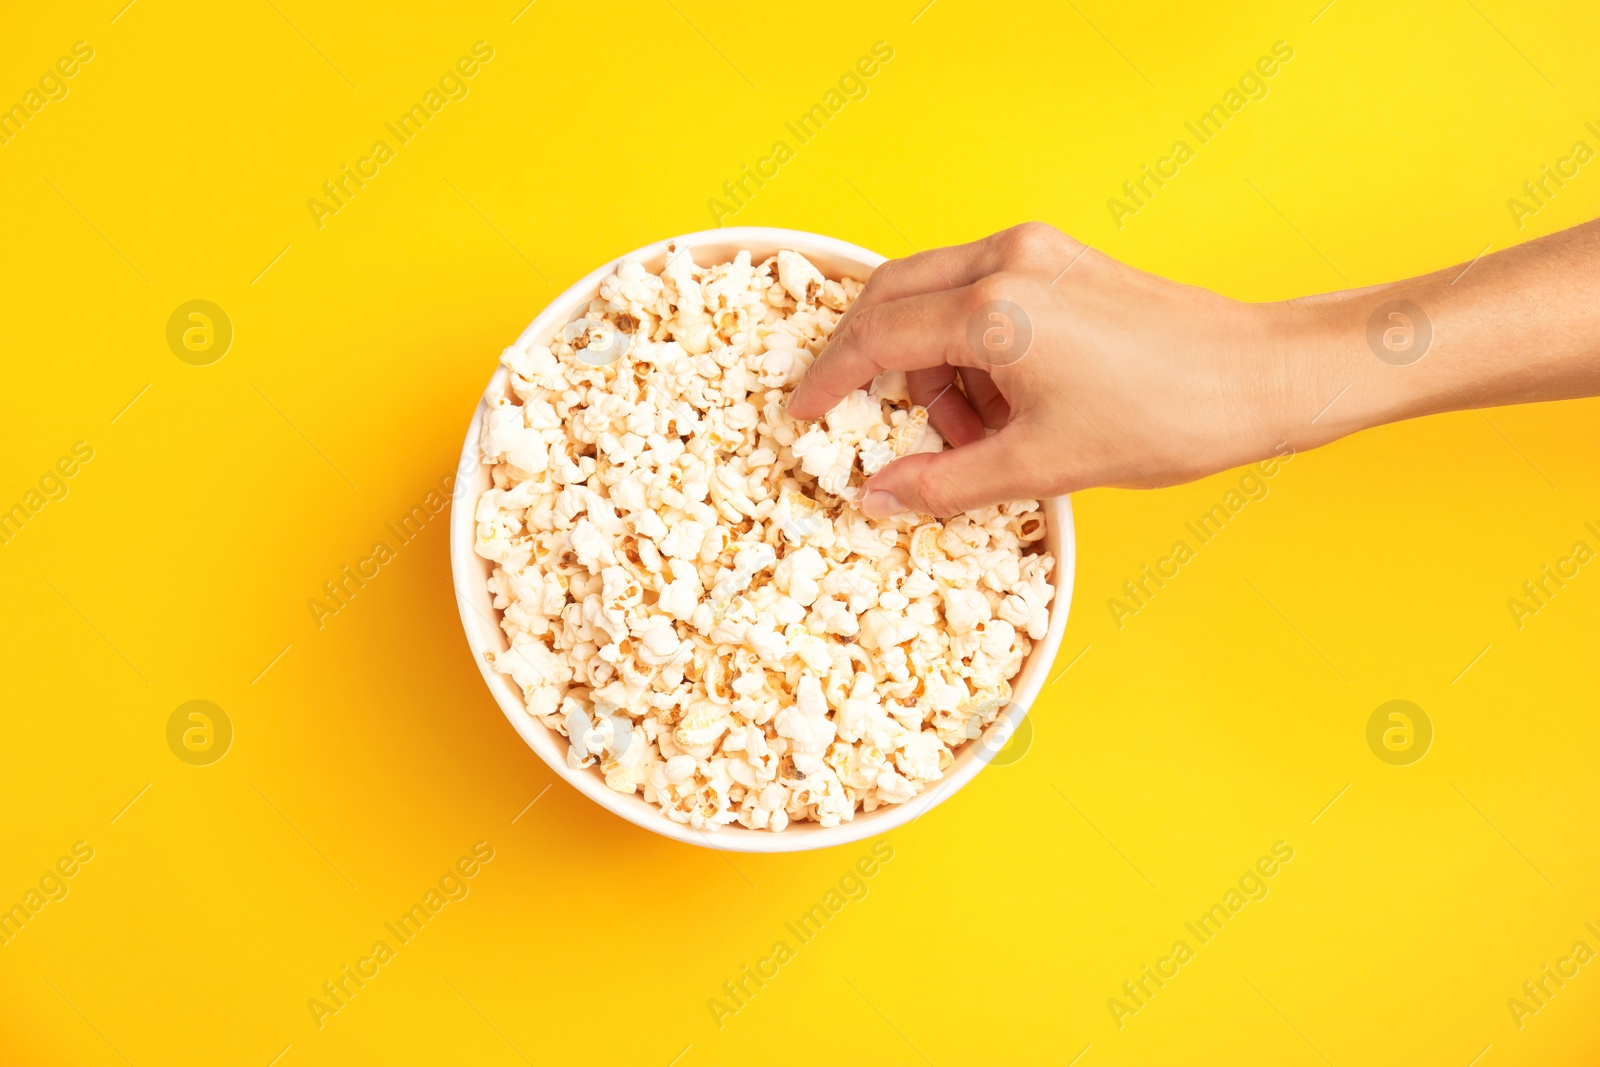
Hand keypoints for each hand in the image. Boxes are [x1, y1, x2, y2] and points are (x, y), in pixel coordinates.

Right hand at [787, 222, 1295, 516]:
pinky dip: (969, 346)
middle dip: (873, 363)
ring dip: (930, 363)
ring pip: (936, 297)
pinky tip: (1004, 402)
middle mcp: (1007, 259)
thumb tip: (873, 496)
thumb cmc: (1163, 419)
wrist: (1259, 378)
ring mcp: (1036, 251)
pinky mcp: (1061, 259)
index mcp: (994, 307)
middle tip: (872, 422)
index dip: (828, 380)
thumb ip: (942, 482)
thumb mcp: (1039, 465)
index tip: (801, 414)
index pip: (875, 337)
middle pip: (893, 298)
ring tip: (975, 433)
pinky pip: (981, 294)